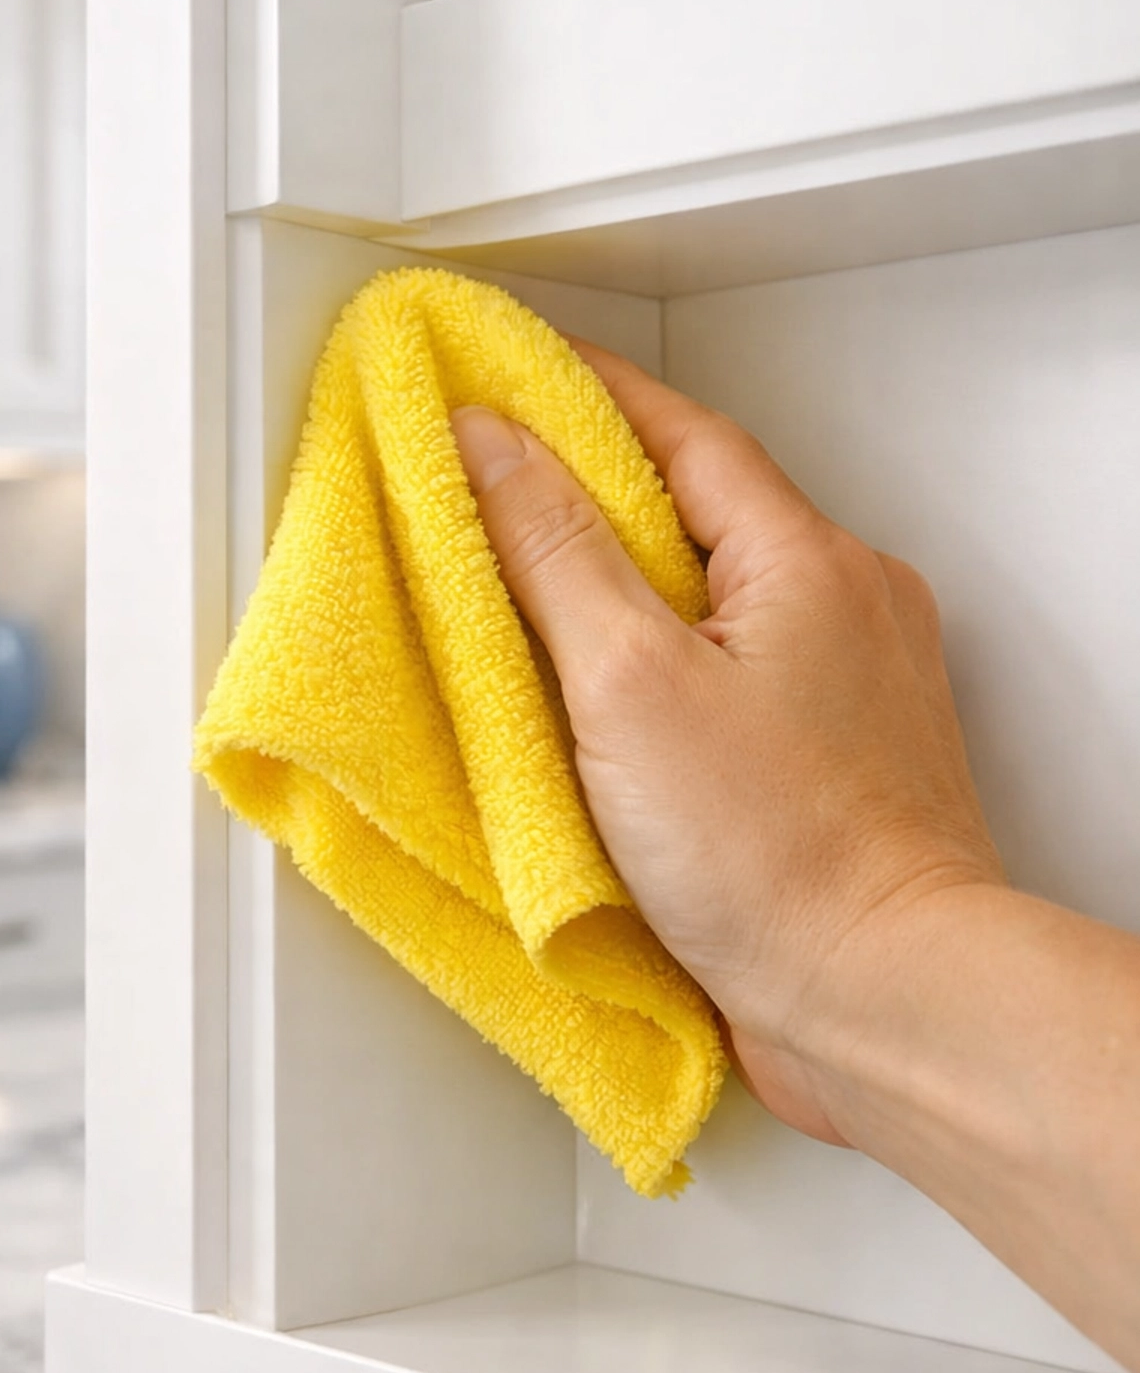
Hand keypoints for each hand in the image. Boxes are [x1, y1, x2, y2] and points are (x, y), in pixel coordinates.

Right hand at [451, 342, 1003, 1145]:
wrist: (882, 1002)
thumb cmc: (782, 858)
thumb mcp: (628, 681)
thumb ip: (553, 549)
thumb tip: (491, 443)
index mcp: (807, 560)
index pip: (678, 432)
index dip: (584, 393)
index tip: (505, 369)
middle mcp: (846, 606)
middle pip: (701, 507)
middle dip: (596, 486)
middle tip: (496, 473)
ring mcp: (848, 686)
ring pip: (717, 595)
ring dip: (627, 584)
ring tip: (531, 591)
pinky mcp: (831, 761)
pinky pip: (733, 672)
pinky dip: (663, 665)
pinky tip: (606, 704)